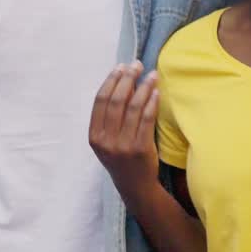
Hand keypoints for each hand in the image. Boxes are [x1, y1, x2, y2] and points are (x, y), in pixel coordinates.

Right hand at [89, 62, 160, 198]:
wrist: (135, 186)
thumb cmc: (121, 158)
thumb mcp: (108, 140)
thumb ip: (112, 116)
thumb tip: (125, 82)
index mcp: (94, 136)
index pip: (100, 101)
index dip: (111, 80)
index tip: (121, 67)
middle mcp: (106, 140)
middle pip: (116, 100)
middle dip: (127, 78)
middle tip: (137, 65)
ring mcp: (123, 145)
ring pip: (133, 107)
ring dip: (143, 87)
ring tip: (152, 75)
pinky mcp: (140, 148)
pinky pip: (146, 118)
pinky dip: (151, 102)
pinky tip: (156, 92)